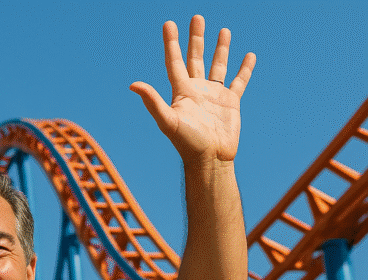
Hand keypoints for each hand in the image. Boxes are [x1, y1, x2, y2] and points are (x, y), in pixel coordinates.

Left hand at [130, 15, 254, 163]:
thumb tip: (133, 84)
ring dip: (220, 48)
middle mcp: (197, 90)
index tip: (169, 24)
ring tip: (223, 30)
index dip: (171, 43)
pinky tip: (248, 55)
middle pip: (195, 58)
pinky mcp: (231, 102)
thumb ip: (152, 101)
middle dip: (195, 38)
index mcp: (181, 92)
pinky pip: (239, 81)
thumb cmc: (188, 142)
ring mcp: (214, 95)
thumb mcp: (168, 120)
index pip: (174, 61)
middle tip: (196, 18)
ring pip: (217, 65)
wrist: (211, 159)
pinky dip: (244, 69)